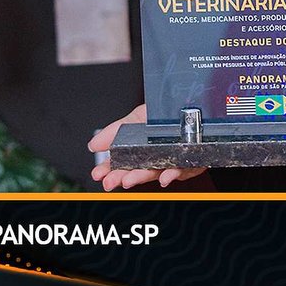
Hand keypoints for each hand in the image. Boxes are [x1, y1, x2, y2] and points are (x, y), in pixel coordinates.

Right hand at [87, 104, 205, 190]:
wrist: (192, 105)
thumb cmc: (164, 113)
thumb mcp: (136, 117)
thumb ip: (115, 131)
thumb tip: (93, 145)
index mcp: (139, 150)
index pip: (121, 164)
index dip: (109, 170)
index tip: (98, 174)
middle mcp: (155, 159)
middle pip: (136, 172)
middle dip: (121, 177)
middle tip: (110, 181)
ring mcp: (171, 162)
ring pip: (156, 173)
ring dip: (141, 177)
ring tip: (129, 179)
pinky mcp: (189, 163)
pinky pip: (181, 171)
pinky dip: (171, 174)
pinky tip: (164, 176)